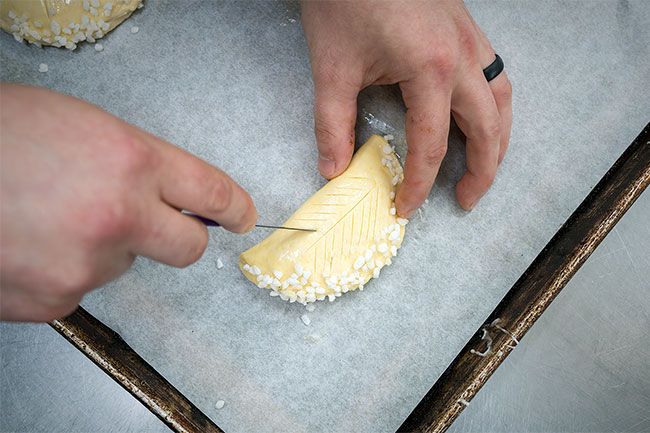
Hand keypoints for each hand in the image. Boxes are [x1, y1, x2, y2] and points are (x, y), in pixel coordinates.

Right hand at [0, 84, 256, 321]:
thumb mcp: (82, 128)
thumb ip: (138, 164)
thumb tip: (175, 196)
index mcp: (130, 161)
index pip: (211, 192)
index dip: (234, 207)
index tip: (242, 217)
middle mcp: (116, 218)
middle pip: (189, 248)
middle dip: (179, 235)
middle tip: (149, 221)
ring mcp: (84, 267)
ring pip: (123, 264)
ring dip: (102, 246)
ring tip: (49, 216)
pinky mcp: (53, 303)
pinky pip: (81, 288)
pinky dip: (64, 269)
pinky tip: (30, 242)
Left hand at [301, 0, 511, 215]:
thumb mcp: (332, 68)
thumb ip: (332, 125)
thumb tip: (332, 169)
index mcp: (430, 69)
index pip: (432, 144)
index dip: (420, 184)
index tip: (406, 206)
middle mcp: (461, 57)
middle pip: (487, 128)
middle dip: (481, 171)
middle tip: (466, 200)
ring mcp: (470, 39)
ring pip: (502, 100)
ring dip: (498, 139)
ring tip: (484, 167)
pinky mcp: (466, 28)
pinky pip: (496, 74)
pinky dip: (495, 105)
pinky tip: (480, 116)